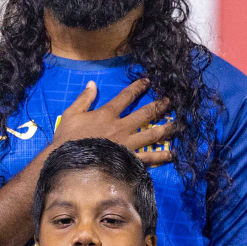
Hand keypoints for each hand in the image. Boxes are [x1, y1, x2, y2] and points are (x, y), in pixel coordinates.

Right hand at [54, 80, 175, 166]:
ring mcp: (127, 144)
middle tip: (171, 101)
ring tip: (178, 124)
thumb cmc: (68, 140)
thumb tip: (92, 83)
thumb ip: (84, 98)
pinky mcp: (130, 160)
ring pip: (152, 134)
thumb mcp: (71, 115)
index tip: (149, 81)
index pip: (126, 96)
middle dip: (160, 106)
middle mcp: (121, 127)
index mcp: (107, 114)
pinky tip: (172, 154)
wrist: (68, 164)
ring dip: (167, 128)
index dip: (138, 87)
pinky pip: (149, 158)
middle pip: (146, 113)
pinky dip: (162, 156)